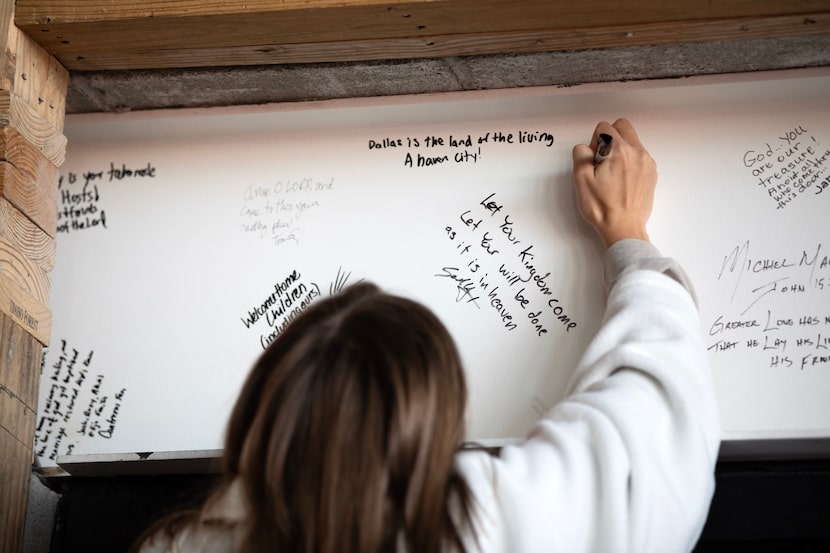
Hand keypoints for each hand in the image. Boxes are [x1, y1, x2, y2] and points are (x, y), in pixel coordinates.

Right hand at [572, 118, 656, 248]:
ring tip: (612, 173)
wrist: (623, 228)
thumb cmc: (603, 208)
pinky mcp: (651, 174)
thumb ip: (581, 155)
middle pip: (623, 127)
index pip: (605, 127)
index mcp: (619, 151)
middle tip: (602, 159)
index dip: (593, 141)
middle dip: (609, 137)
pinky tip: (621, 180)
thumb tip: (585, 148)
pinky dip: (630, 161)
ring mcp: (647, 163)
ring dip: (620, 149)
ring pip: (632, 141)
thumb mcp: (581, 180)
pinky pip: (640, 156)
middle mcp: (637, 153)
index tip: (593, 159)